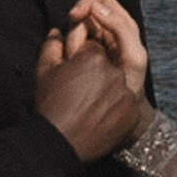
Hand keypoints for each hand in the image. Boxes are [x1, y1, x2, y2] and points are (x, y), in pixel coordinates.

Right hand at [33, 6, 146, 162]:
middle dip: (96, 70)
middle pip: (109, 62)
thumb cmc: (50, 107)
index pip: (93, 47)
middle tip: (80, 88)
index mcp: (94, 57)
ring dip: (106, 87)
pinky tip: (98, 113)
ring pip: (119, 82)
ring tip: (88, 103)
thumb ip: (52, 45)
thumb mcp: (44, 70)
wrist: (58, 144)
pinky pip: (126, 102)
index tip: (72, 71)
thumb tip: (58, 33)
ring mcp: (126, 94)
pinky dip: (115, 106)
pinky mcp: (132, 113)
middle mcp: (115, 72)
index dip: (81, 57)